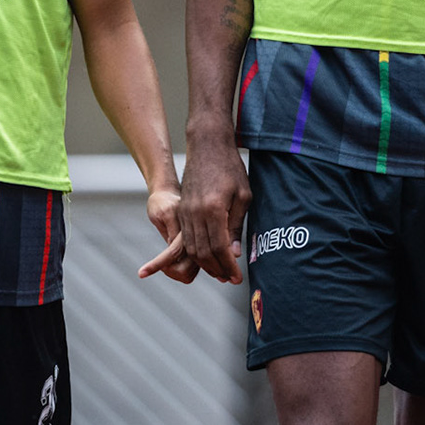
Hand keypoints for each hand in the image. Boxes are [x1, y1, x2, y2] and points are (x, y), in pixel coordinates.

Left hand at [136, 184, 198, 281]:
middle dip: (168, 271)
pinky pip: (189, 274)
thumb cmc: (161, 203)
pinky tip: (168, 264)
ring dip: (173, 274)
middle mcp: (198, 240)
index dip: (157, 265)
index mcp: (189, 228)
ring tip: (161, 263)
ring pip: (188, 275)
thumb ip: (170, 230)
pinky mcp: (198, 254)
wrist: (170, 197)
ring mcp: (200, 248)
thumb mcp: (160, 213)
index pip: (173, 252)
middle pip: (184, 270)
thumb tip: (173, 248)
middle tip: (155, 263)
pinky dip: (177, 274)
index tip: (140, 274)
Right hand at [176, 135, 246, 283]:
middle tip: (229, 279)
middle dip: (217, 269)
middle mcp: (195, 213)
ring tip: (220, 272)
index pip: (219, 248)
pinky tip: (208, 257)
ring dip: (205, 264)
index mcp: (213, 210)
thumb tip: (234, 254)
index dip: (228, 266)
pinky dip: (196, 252)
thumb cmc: (230, 168)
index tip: (237, 277)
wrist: (207, 145)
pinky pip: (186, 238)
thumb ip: (236, 227)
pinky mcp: (181, 209)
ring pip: (191, 248)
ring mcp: (185, 212)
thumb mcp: (243, 196)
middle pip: (203, 252)